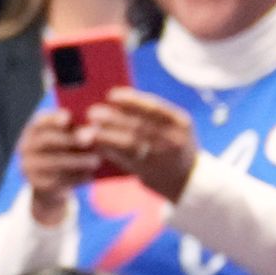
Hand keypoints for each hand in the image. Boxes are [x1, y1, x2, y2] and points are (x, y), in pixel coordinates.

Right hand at [13, 106, 102, 217]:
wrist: (50, 184)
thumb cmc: (66, 151)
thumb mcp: (68, 137)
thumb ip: (76, 130)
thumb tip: (92, 131)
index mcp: (33, 129)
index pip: (40, 121)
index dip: (53, 118)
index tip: (68, 118)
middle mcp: (26, 147)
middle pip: (47, 140)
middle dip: (70, 139)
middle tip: (90, 139)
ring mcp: (29, 167)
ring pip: (54, 163)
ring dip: (77, 161)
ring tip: (96, 160)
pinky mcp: (37, 185)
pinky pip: (57, 181)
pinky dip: (75, 177)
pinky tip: (89, 175)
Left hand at [86, 88, 200, 201]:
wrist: (187, 179)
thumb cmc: (172, 146)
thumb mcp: (173, 127)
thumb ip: (152, 117)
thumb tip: (115, 102)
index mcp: (181, 122)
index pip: (154, 107)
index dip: (131, 100)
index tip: (111, 95)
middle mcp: (174, 139)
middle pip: (139, 126)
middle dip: (113, 118)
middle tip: (92, 112)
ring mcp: (162, 157)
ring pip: (130, 144)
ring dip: (107, 136)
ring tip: (89, 130)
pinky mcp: (150, 172)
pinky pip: (126, 160)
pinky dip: (109, 151)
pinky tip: (96, 146)